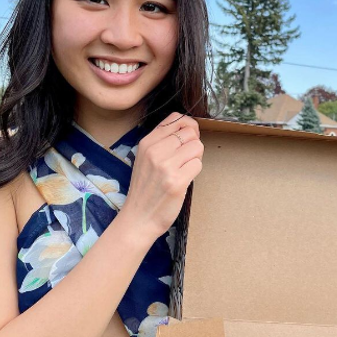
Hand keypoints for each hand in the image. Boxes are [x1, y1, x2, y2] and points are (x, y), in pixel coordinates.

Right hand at [118, 113, 203, 243]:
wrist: (138, 217)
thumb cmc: (146, 188)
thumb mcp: (146, 159)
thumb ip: (163, 142)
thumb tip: (190, 128)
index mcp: (147, 143)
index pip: (176, 119)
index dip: (188, 126)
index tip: (187, 139)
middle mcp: (155, 151)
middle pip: (191, 132)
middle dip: (193, 144)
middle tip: (185, 159)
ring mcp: (166, 166)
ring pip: (197, 147)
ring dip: (195, 158)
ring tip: (184, 170)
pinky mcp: (177, 181)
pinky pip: (198, 164)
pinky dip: (195, 172)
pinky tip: (184, 180)